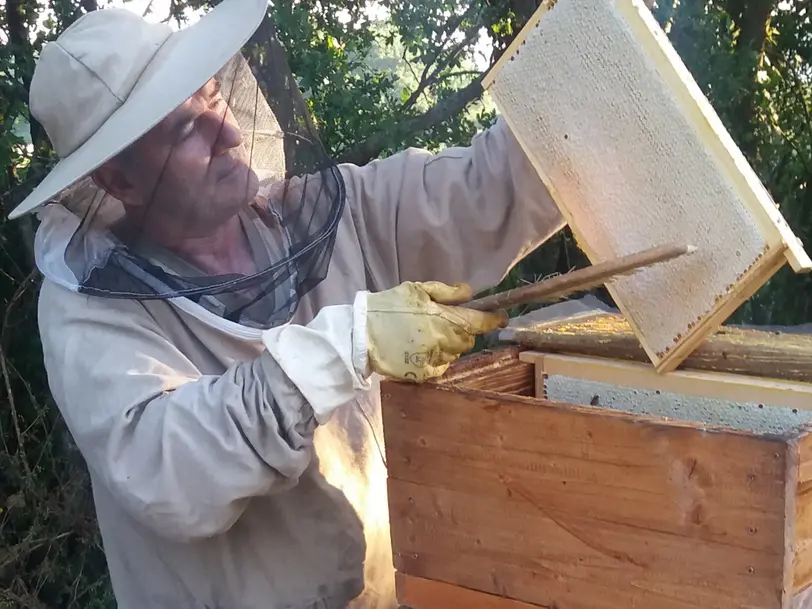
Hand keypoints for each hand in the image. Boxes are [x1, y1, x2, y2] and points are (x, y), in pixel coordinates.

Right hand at [365, 281, 507, 382]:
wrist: (359, 334)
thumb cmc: (388, 307)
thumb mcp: (416, 290)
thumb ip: (446, 292)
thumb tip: (470, 293)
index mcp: (442, 318)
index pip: (478, 322)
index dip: (492, 319)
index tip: (500, 317)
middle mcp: (442, 341)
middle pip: (467, 339)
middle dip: (462, 330)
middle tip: (444, 322)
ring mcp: (433, 359)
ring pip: (454, 352)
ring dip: (449, 344)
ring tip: (429, 335)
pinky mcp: (423, 374)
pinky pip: (441, 365)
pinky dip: (437, 358)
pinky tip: (421, 348)